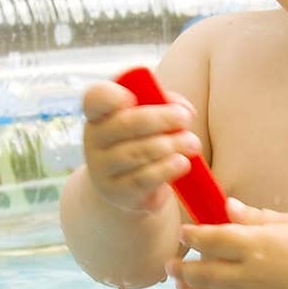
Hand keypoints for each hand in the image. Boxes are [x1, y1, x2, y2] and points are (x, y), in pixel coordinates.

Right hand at [82, 81, 201, 213]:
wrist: (128, 187)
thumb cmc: (142, 141)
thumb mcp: (150, 117)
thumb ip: (165, 104)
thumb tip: (184, 110)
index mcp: (100, 114)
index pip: (96, 98)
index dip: (114, 96)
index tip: (133, 98)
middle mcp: (95, 140)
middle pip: (126, 124)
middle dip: (161, 119)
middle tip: (185, 119)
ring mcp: (103, 169)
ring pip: (138, 153)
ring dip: (171, 145)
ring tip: (192, 143)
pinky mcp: (118, 192)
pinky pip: (144, 178)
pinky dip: (168, 169)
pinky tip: (183, 163)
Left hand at [170, 200, 287, 288]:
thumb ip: (254, 218)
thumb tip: (225, 207)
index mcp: (258, 245)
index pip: (212, 240)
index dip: (192, 236)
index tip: (185, 233)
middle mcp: (253, 276)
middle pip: (204, 274)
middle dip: (182, 269)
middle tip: (171, 265)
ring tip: (182, 287)